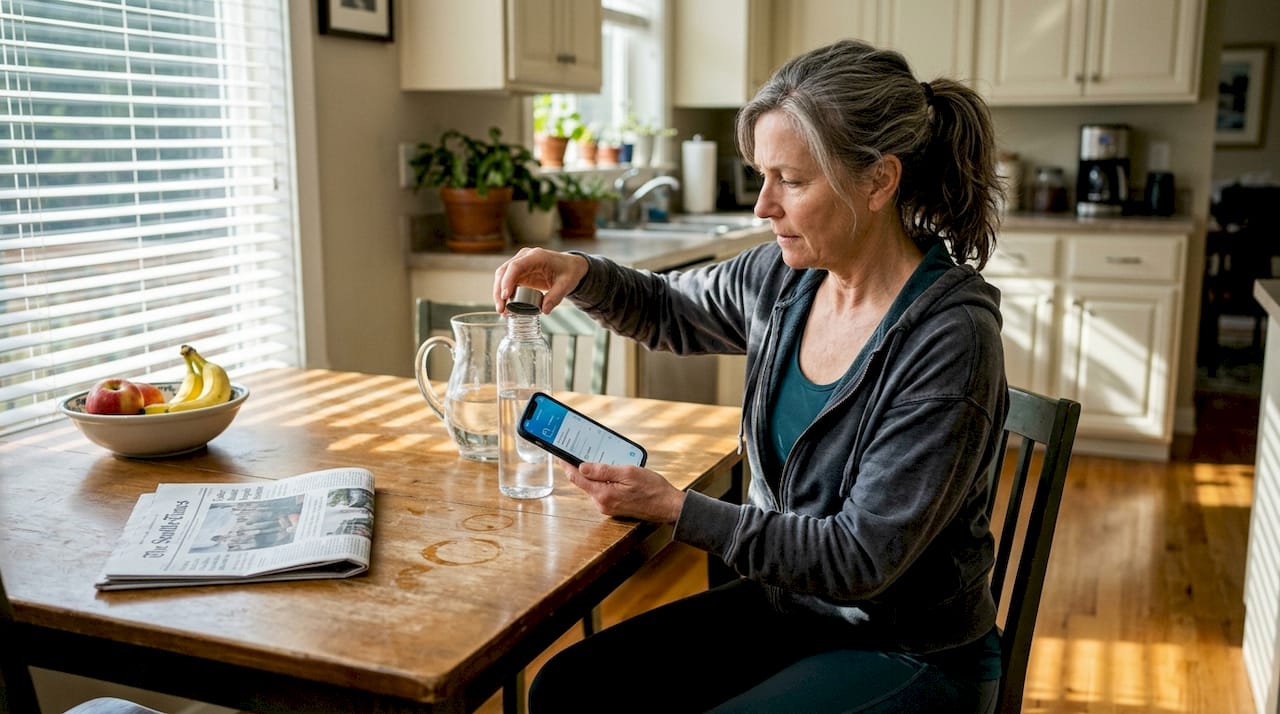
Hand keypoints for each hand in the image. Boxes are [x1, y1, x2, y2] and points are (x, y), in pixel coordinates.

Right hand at [493, 247, 588, 313]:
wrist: (570, 266)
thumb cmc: (569, 272)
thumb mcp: (566, 284)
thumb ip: (556, 297)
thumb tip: (544, 310)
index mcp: (536, 256)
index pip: (516, 266)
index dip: (507, 281)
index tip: (505, 296)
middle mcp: (524, 257)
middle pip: (504, 271)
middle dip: (499, 291)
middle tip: (501, 309)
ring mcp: (520, 263)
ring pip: (502, 276)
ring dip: (499, 293)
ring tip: (502, 311)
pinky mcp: (519, 272)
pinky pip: (506, 281)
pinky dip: (503, 294)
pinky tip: (506, 306)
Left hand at [564, 461, 686, 523]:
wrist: (668, 506)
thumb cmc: (653, 489)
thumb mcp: (628, 473)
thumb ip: (603, 470)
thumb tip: (582, 467)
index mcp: (603, 495)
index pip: (577, 478)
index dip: (566, 465)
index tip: (559, 455)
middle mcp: (602, 504)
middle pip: (584, 482)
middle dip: (581, 467)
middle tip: (580, 450)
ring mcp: (608, 507)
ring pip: (594, 486)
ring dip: (594, 474)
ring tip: (600, 459)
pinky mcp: (614, 506)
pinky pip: (603, 490)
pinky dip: (603, 480)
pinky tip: (612, 471)